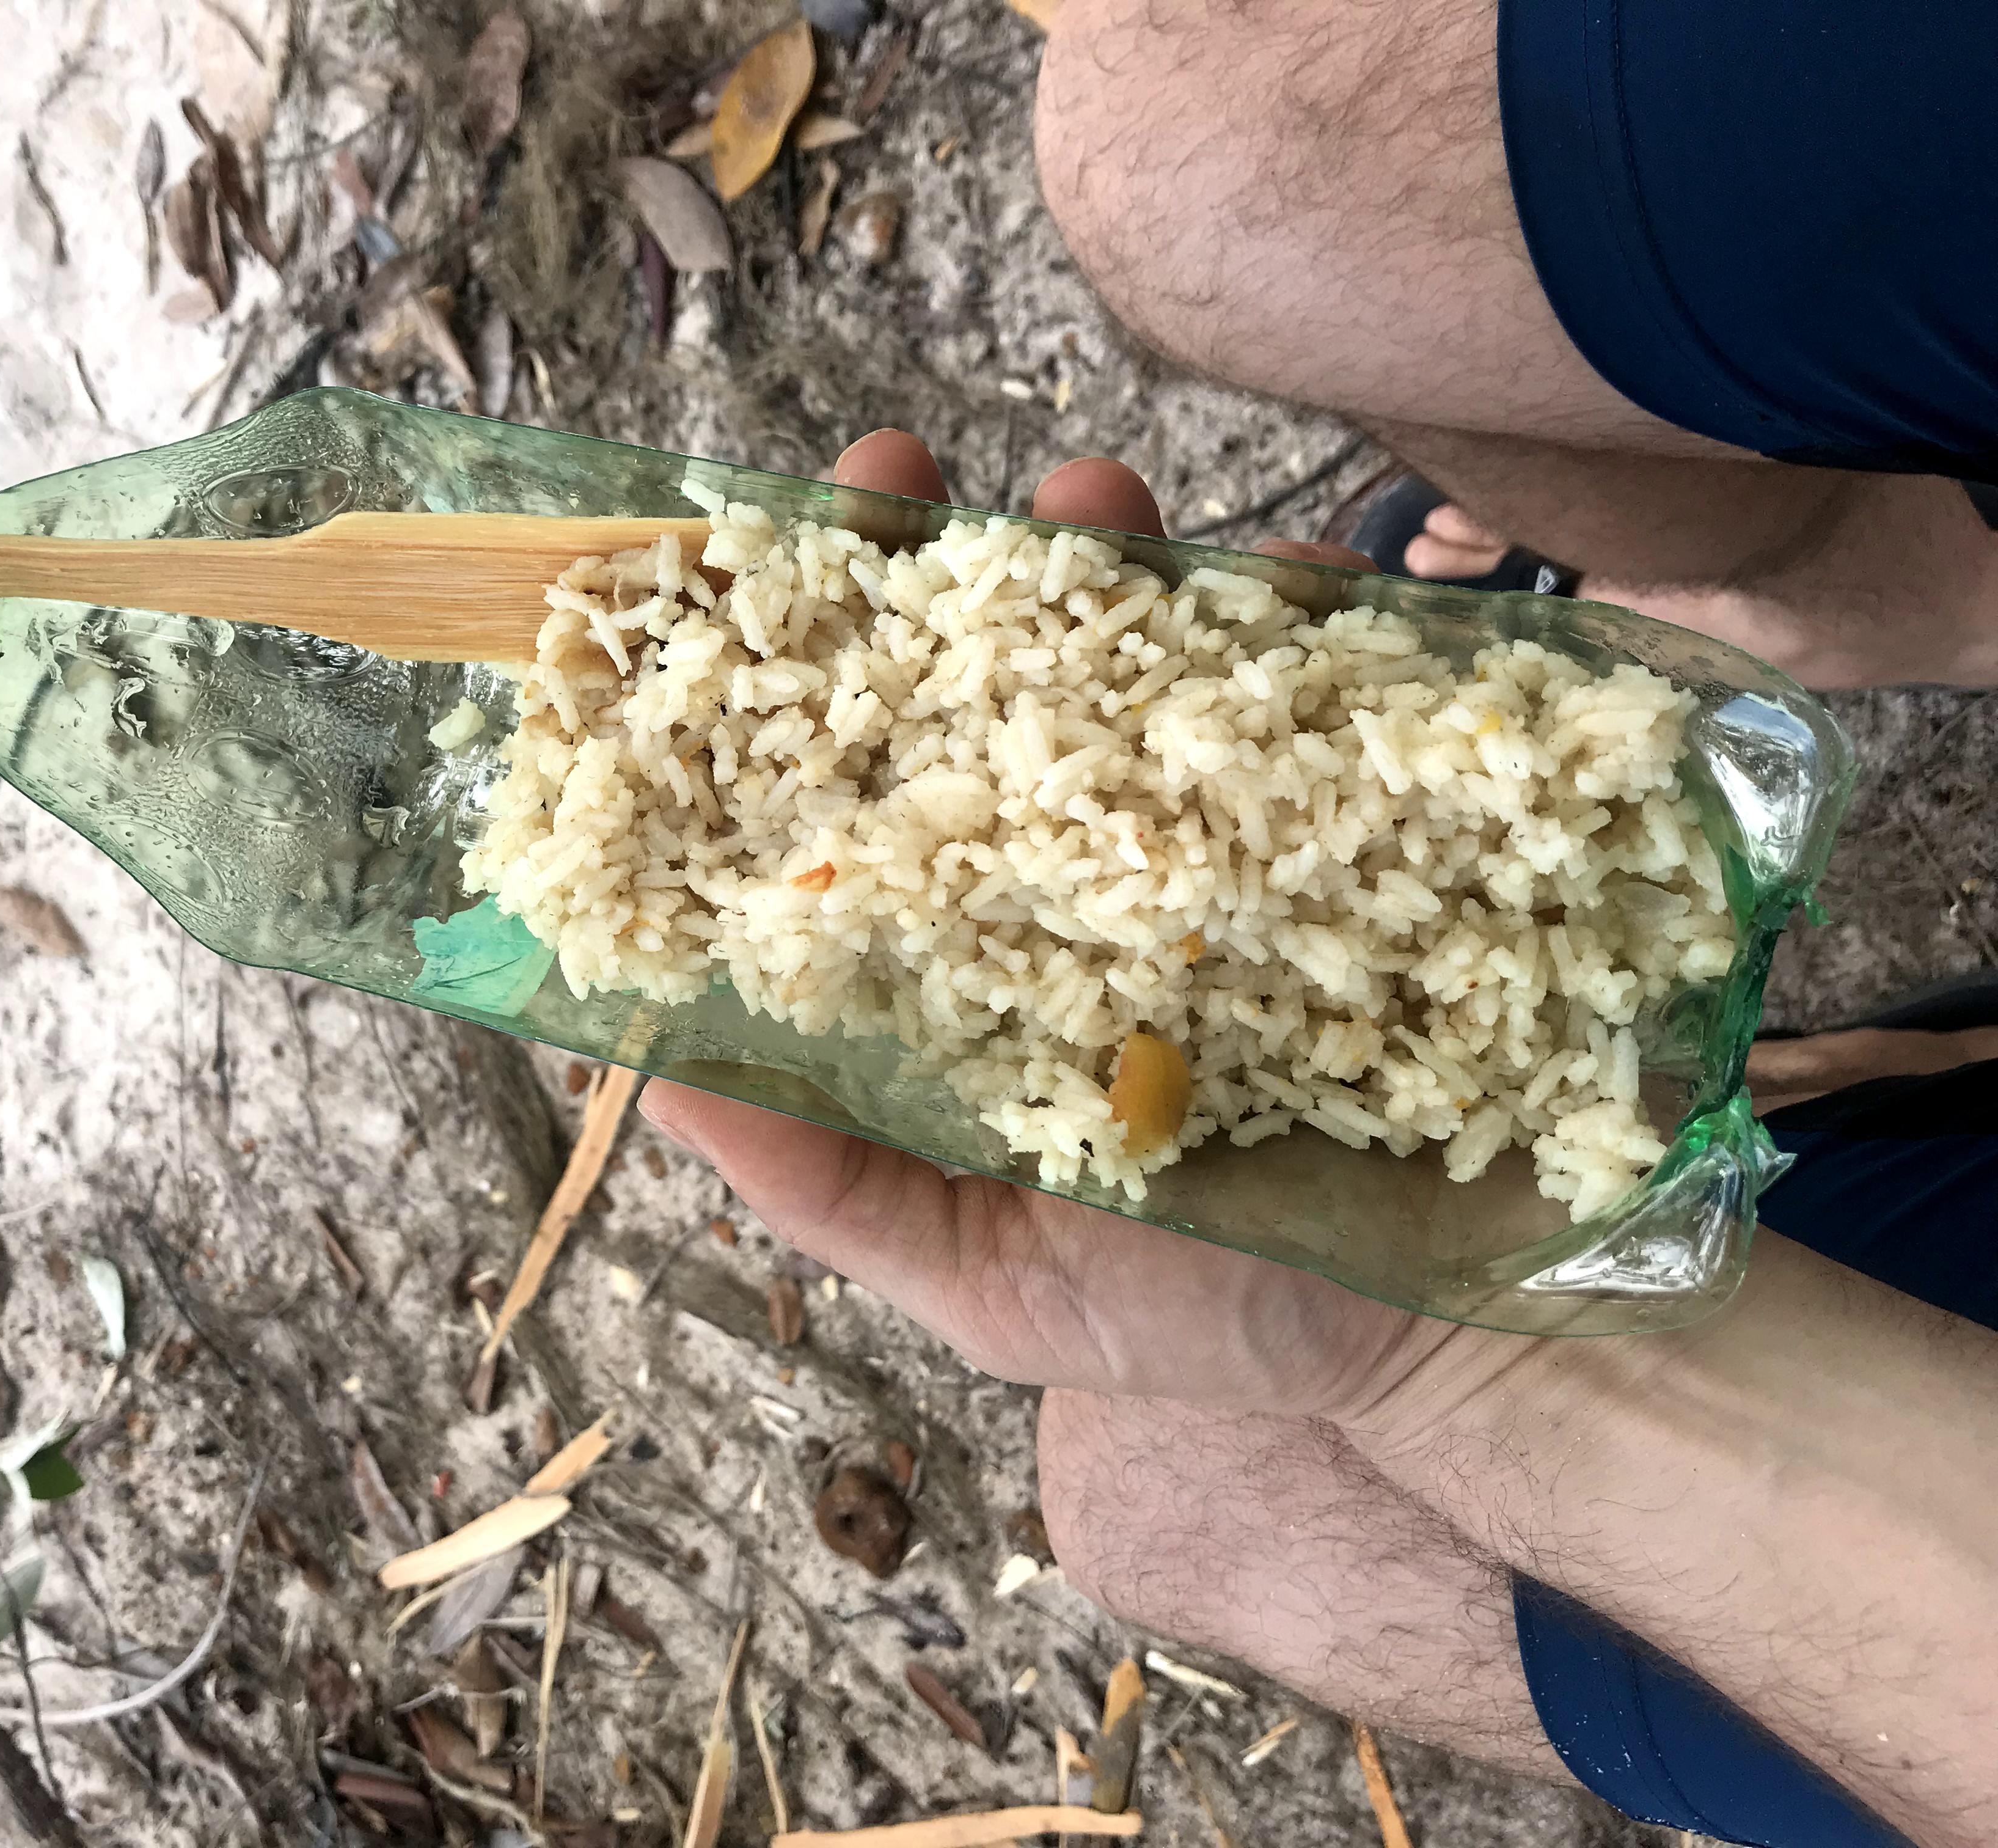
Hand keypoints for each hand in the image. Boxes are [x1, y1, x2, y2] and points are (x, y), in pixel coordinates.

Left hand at [640, 430, 1449, 1420]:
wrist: (1449, 1341)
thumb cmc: (1196, 1323)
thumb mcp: (981, 1274)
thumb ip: (829, 1177)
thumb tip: (642, 1065)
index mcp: (972, 955)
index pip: (855, 792)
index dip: (782, 687)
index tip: (712, 575)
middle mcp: (1082, 870)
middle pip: (986, 689)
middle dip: (936, 569)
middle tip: (895, 477)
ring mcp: (1223, 832)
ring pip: (1144, 657)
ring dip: (1109, 552)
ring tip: (1088, 498)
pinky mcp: (1370, 821)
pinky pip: (1335, 689)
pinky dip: (1314, 618)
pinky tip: (1299, 578)